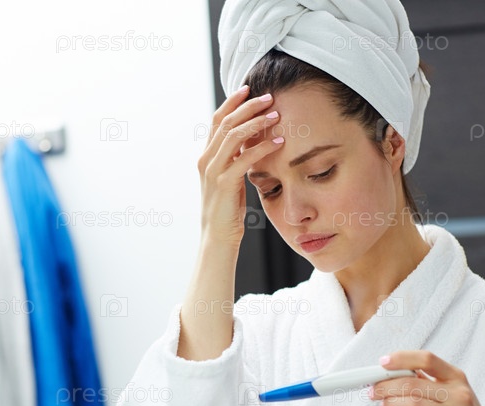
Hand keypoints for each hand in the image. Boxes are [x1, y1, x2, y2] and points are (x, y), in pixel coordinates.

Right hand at [196, 85, 283, 246]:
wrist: (217, 237)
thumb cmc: (227, 210)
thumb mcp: (229, 178)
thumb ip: (234, 159)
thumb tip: (249, 141)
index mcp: (206, 156)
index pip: (217, 120)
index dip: (232, 102)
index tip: (249, 89)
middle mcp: (206, 160)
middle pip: (225, 122)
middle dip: (248, 107)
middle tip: (269, 97)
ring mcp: (213, 171)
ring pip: (233, 136)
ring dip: (256, 122)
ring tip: (276, 115)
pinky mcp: (223, 184)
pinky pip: (244, 159)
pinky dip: (262, 147)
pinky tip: (278, 143)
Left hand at [370, 350, 484, 405]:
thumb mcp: (453, 395)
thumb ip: (428, 382)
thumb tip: (393, 371)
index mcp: (457, 378)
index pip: (426, 359)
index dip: (401, 358)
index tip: (383, 362)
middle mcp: (459, 394)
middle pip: (412, 383)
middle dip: (386, 386)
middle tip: (373, 391)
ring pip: (412, 404)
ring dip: (390, 404)